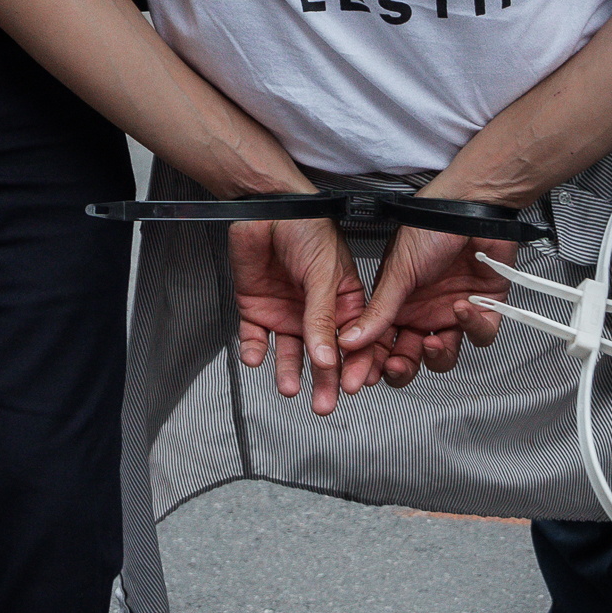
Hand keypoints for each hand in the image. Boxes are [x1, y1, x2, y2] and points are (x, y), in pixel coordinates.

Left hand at [229, 218, 369, 416]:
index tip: (354, 386)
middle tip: (324, 404)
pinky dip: (255, 350)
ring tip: (289, 387)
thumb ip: (323, 319)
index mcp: (343, 300)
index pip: (355, 341)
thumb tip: (327, 358)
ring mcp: (287, 312)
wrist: (265, 208)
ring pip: (290, 353)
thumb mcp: (323, 274)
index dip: (357, 365)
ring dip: (289, 372)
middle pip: (323, 355)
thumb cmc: (306, 227)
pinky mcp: (257, 310)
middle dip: (324, 381)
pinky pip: (256, 338)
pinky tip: (257, 357)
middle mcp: (316, 311)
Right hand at [342, 225, 514, 387]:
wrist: (472, 206)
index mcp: (398, 302)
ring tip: (432, 340)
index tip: (363, 376)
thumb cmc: (430, 225)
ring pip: (445, 355)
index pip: (381, 344)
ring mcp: (452, 311)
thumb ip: (378, 310)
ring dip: (437, 355)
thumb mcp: (398, 270)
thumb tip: (351, 339)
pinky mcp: (484, 307)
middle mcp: (424, 310)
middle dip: (403, 368)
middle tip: (397, 365)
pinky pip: (480, 335)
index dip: (372, 363)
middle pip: (411, 357)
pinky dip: (473, 327)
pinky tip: (463, 309)